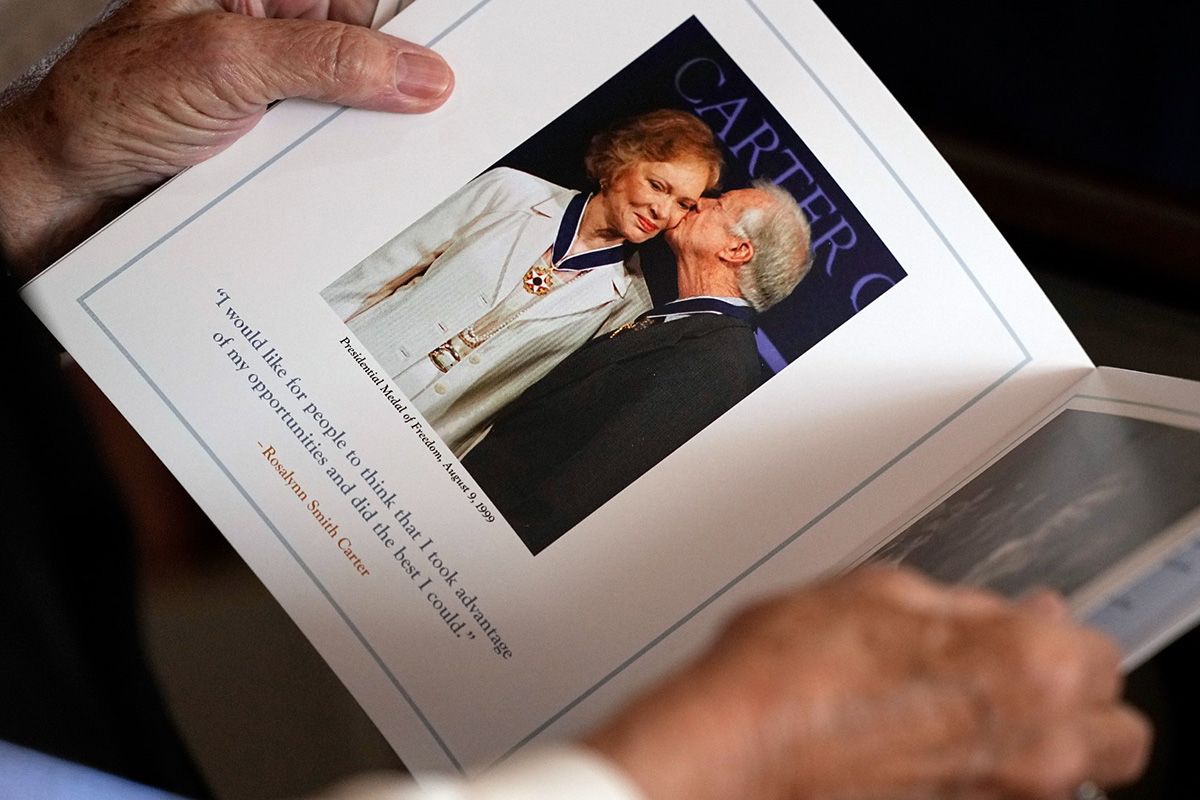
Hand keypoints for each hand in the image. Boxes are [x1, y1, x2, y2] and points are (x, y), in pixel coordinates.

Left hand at [0, 0, 453, 277]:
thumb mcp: (225, 63)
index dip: (406, 26)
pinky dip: (344, 176)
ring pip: (351, 108)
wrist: (60, 193)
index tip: (452, 60)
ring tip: (356, 157)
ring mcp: (267, 91)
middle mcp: (262, 32)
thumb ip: (327, 60)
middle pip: (362, 50)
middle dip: (391, 89)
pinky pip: (329, 154)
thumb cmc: (105, 105)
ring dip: (365, 140)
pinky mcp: (269, 144)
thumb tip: (419, 73)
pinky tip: (341, 188)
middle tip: (422, 119)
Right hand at [587, 567, 1150, 799]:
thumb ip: (964, 604)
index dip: (1057, 635)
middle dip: (1080, 702)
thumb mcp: (881, 590)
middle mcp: (1034, 746)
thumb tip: (1002, 612)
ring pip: (1068, 775)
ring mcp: (1001, 797)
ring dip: (1038, 740)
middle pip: (1118, 735)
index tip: (1026, 627)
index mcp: (1027, 667)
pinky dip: (987, 768)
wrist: (738, 751)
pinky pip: (1006, 793)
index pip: (1105, 654)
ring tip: (966, 709)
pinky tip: (929, 738)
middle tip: (1023, 676)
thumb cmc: (792, 675)